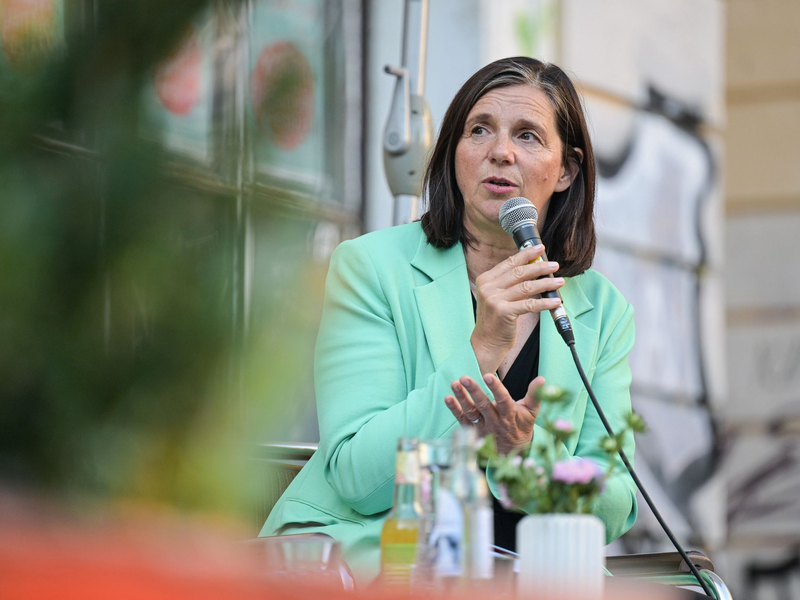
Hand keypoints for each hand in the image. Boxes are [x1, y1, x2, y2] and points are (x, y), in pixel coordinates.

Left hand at [444, 373, 543, 454]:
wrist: (513, 451)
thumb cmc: (522, 425)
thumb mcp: (532, 411)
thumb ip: (535, 394)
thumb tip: (542, 379)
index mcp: (510, 414)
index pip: (503, 400)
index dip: (496, 388)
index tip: (488, 375)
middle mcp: (496, 421)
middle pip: (484, 405)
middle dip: (474, 391)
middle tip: (464, 378)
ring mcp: (483, 427)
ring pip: (472, 412)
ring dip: (462, 399)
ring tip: (455, 384)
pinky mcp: (473, 431)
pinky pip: (463, 420)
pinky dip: (454, 410)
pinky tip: (448, 398)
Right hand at [471, 245, 563, 373]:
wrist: (487, 341)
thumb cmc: (496, 319)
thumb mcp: (497, 296)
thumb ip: (509, 282)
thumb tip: (533, 268)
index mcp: (485, 279)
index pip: (509, 263)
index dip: (526, 254)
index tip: (540, 248)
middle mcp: (488, 287)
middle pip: (519, 272)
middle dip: (539, 267)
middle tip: (554, 265)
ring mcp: (494, 299)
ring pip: (526, 287)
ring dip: (546, 283)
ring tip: (559, 281)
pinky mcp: (504, 312)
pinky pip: (530, 304)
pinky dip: (545, 302)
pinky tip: (555, 300)